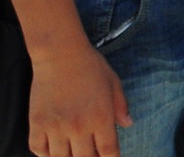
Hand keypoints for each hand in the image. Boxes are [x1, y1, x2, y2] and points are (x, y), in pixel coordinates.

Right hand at [28, 36, 130, 156]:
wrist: (60, 54)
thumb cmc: (90, 66)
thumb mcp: (114, 83)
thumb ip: (120, 106)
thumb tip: (128, 124)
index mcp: (101, 118)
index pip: (108, 152)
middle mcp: (78, 127)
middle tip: (91, 152)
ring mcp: (56, 127)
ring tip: (73, 150)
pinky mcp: (37, 124)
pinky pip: (38, 150)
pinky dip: (45, 153)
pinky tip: (54, 147)